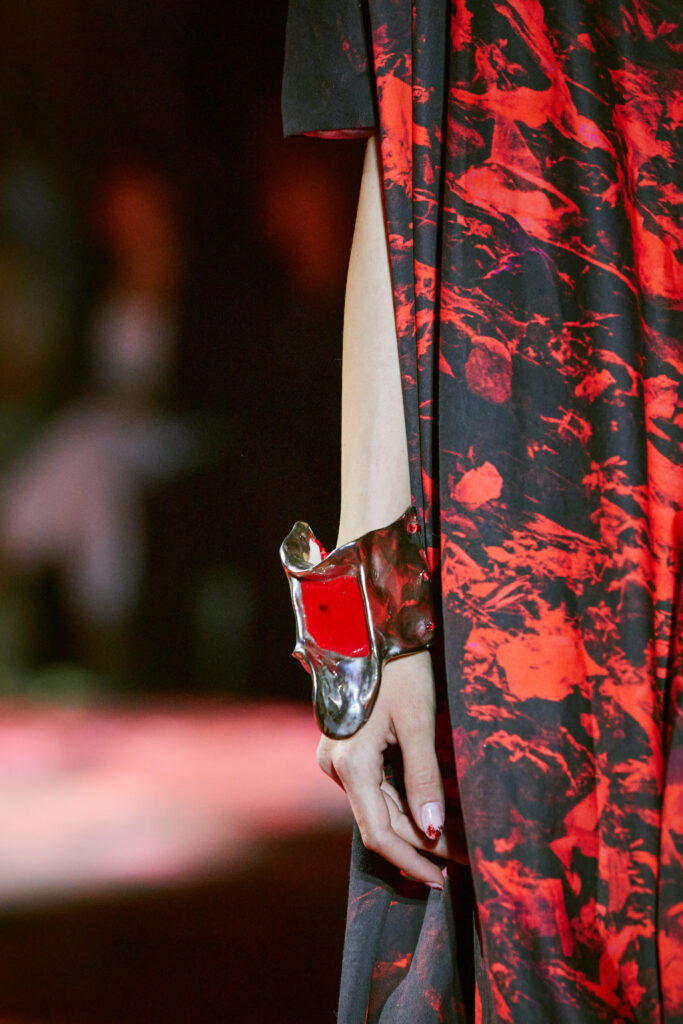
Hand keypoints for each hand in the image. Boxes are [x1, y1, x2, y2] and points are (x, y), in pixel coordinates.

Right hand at [316, 650, 455, 888]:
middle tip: (464, 857)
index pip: (379, 832)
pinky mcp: (349, 749)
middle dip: (422, 843)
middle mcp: (337, 766)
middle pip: (381, 821)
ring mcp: (340, 758)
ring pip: (380, 806)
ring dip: (416, 824)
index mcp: (351, 764)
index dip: (411, 860)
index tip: (441, 879)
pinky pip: (377, 787)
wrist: (368, 629)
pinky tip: (435, 811)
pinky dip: (405, 802)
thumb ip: (425, 778)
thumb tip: (435, 831)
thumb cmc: (397, 668)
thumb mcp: (418, 722)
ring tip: (458, 838)